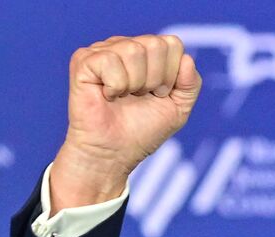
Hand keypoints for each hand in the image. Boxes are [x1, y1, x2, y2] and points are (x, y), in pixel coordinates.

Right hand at [50, 34, 201, 212]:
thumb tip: (187, 59)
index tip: (159, 94)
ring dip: (135, 83)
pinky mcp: (83, 60)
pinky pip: (111, 60)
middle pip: (155, 44)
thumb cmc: (142, 131)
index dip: (172, 75)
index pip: (172, 44)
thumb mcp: (178, 109)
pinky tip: (107, 95)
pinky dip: (115, 85)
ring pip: (134, 50)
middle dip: (155, 79)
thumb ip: (191, 84)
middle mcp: (125, 46)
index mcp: (147, 53)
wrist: (114, 153)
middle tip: (140, 97)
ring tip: (123, 97)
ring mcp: (103, 51)